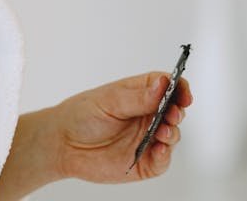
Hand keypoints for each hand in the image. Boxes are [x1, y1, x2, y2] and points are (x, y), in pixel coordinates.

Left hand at [53, 72, 193, 182]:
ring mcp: (147, 138)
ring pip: (172, 135)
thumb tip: (163, 84)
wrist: (63, 145)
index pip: (169, 87)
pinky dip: (165, 155)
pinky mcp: (143, 161)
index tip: (183, 94)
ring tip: (162, 132)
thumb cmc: (82, 116)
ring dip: (172, 133)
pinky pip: (162, 160)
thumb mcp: (109, 100)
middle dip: (178, 112)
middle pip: (175, 110)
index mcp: (141, 94)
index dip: (180, 88)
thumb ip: (137, 97)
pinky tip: (159, 149)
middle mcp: (147, 115)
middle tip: (172, 114)